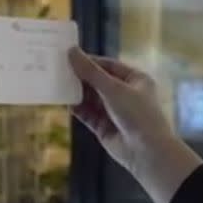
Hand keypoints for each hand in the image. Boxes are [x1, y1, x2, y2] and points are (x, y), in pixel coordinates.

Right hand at [68, 48, 202, 202]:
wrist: (146, 151)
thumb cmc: (136, 113)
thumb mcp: (113, 89)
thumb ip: (90, 72)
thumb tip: (71, 51)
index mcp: (134, 79)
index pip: (108, 65)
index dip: (89, 61)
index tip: (67, 56)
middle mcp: (124, 93)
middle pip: (97, 81)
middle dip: (79, 77)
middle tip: (56, 69)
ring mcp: (113, 111)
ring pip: (90, 98)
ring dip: (76, 92)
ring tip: (56, 84)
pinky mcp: (103, 126)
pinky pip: (87, 114)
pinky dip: (76, 108)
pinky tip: (63, 101)